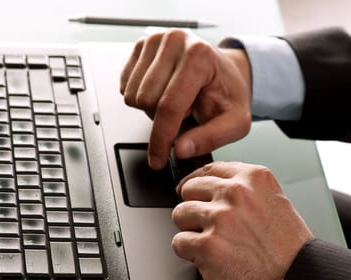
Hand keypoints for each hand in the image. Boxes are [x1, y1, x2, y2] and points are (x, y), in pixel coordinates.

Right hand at [120, 30, 252, 168]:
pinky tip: (161, 91)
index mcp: (199, 55)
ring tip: (174, 100)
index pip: (169, 105)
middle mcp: (175, 42)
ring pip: (132, 96)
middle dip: (161, 118)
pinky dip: (141, 97)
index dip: (161, 139)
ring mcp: (155, 40)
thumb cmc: (228, 93)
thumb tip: (181, 150)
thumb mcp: (235, 122)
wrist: (224, 70)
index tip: (158, 159)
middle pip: (146, 101)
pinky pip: (125, 87)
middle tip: (184, 112)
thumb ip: (211, 138)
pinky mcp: (140, 45)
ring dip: (150, 108)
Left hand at [171, 161, 313, 279]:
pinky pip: (178, 242)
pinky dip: (189, 254)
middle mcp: (236, 194)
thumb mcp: (274, 204)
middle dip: (194, 209)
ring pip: (179, 214)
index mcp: (254, 179)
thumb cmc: (288, 253)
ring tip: (213, 245)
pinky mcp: (207, 246)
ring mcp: (220, 219)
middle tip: (210, 227)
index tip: (193, 192)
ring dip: (190, 231)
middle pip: (189, 190)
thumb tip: (211, 188)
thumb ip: (244, 192)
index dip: (197, 184)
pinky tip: (210, 260)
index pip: (209, 170)